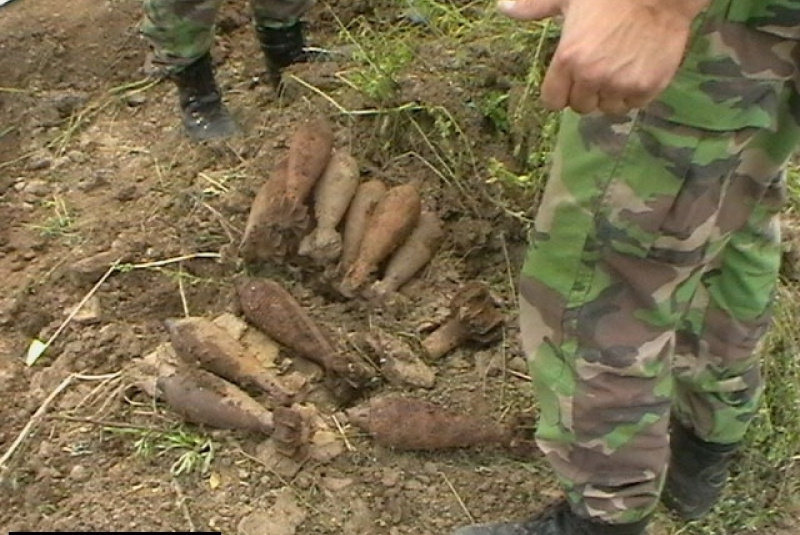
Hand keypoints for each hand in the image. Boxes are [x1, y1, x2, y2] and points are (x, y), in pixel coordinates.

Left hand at [498, 0, 711, 114]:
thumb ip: (535, 7)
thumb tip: (503, 8)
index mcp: (568, 60)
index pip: (553, 101)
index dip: (560, 91)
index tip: (569, 81)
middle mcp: (592, 77)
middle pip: (580, 107)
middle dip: (585, 93)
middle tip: (597, 71)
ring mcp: (621, 84)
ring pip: (607, 108)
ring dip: (609, 95)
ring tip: (618, 70)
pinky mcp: (647, 87)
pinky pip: (633, 104)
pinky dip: (634, 93)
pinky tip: (636, 71)